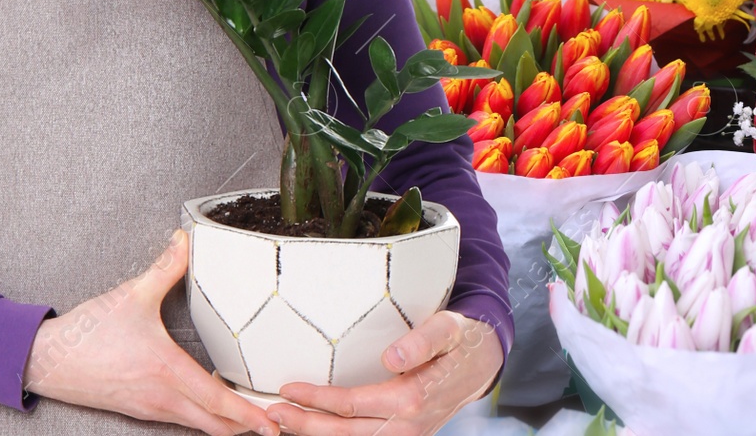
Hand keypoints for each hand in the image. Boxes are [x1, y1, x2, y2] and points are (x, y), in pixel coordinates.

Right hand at [22, 229, 279, 435]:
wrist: (46, 360)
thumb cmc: (88, 332)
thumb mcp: (132, 294)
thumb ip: (166, 267)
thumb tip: (185, 239)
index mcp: (166, 371)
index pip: (216, 401)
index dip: (247, 415)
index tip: (271, 424)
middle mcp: (161, 397)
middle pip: (213, 424)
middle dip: (246, 427)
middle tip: (277, 425)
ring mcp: (150, 407)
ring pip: (197, 425)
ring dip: (226, 425)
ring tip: (254, 419)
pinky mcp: (140, 409)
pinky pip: (180, 420)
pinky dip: (204, 419)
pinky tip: (214, 407)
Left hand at [263, 311, 501, 435]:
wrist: (484, 363)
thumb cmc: (462, 341)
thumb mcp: (449, 329)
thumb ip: (423, 340)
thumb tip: (392, 356)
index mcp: (412, 400)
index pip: (353, 405)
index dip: (318, 400)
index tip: (288, 389)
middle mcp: (406, 426)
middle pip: (344, 433)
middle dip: (305, 425)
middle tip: (271, 414)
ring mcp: (406, 435)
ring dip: (316, 434)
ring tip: (283, 423)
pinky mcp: (404, 435)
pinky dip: (337, 435)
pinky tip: (315, 427)